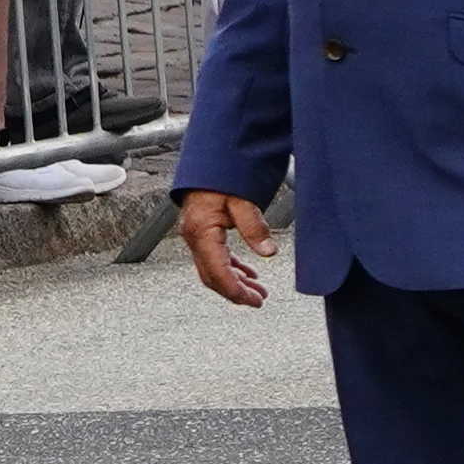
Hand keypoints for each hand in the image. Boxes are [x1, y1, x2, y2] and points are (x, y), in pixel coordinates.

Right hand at [177, 186, 274, 309]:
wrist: (206, 162)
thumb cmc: (220, 177)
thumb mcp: (242, 199)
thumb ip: (254, 226)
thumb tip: (268, 251)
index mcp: (202, 233)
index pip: (217, 272)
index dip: (235, 290)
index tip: (253, 300)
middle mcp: (194, 238)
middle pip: (212, 276)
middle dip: (235, 292)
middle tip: (258, 300)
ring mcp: (196, 237)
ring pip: (213, 270)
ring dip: (235, 283)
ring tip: (257, 291)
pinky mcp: (201, 233)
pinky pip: (214, 258)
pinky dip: (230, 269)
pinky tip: (247, 273)